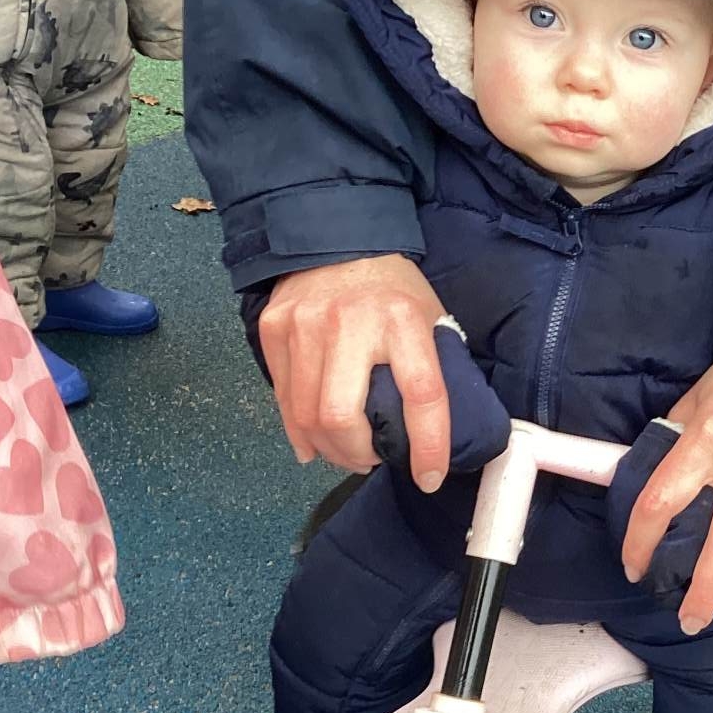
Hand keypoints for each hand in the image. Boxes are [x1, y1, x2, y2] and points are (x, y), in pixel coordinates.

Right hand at [259, 254, 450, 483]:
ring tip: (345, 453)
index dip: (428, 445)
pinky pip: (284, 399)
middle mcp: (349, 322)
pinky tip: (314, 442)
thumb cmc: (391, 288)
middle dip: (357, 454)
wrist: (335, 236)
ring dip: (328, 449)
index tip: (429, 477)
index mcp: (402, 319)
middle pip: (342, 416)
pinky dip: (300, 431)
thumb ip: (432, 366)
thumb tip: (438, 430)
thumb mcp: (426, 316)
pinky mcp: (273, 329)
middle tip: (371, 459)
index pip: (421, 393)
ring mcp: (304, 325)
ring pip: (307, 416)